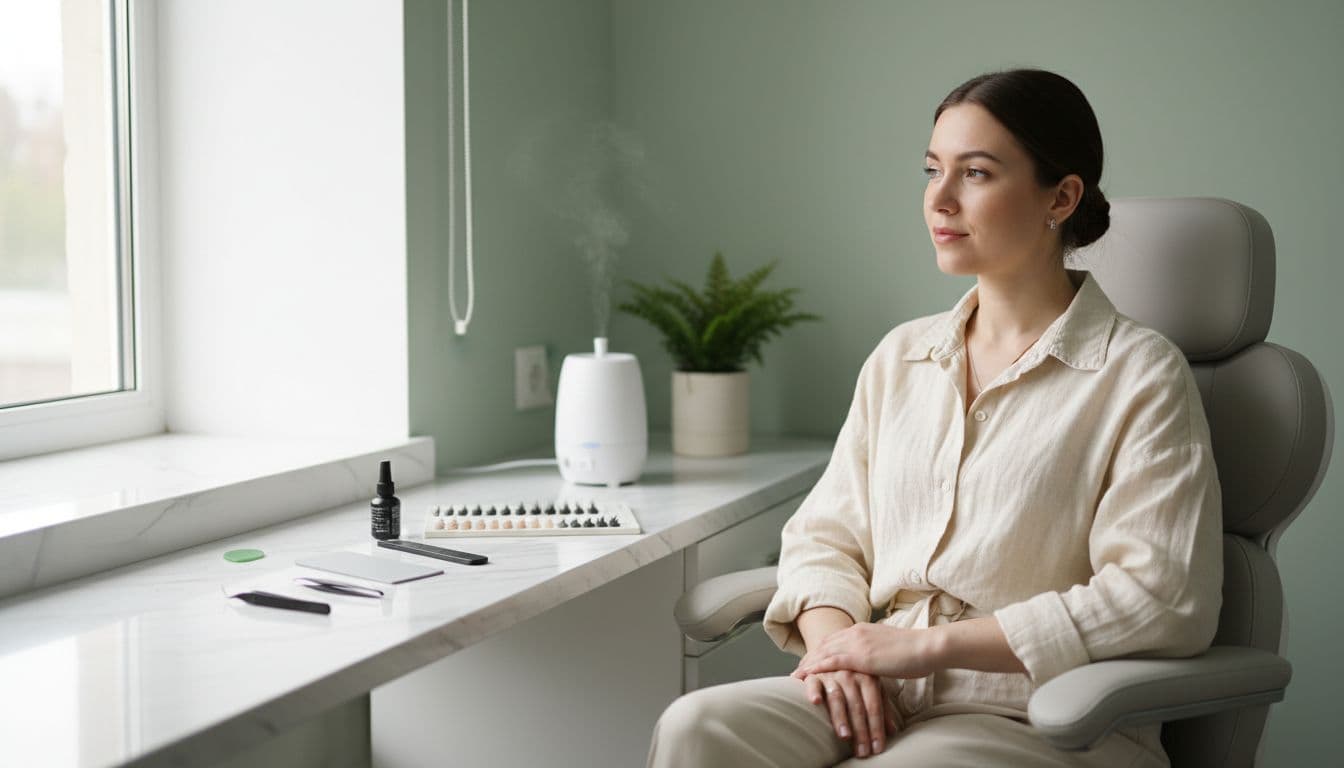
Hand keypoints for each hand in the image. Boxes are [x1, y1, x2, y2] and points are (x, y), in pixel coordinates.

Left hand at [792, 622, 938, 680]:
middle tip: (797, 669)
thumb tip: (874, 660)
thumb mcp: (889, 648)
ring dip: (808, 664)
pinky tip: (806, 676)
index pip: (835, 639)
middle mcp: (855, 632)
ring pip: (824, 652)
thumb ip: (877, 651)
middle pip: (825, 644)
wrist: (927, 647)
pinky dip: (816, 669)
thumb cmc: (915, 652)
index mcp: (863, 629)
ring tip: (796, 675)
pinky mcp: (859, 656)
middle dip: (810, 656)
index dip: (821, 649)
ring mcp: (856, 643)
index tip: (811, 659)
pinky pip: (830, 662)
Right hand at [800, 669, 897, 758]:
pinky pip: (813, 683)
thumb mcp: (872, 687)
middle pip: (857, 706)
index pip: (874, 706)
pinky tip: (816, 702)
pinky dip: (814, 691)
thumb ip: (882, 707)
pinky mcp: (813, 674)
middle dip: (861, 730)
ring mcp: (831, 673)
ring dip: (841, 717)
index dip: (876, 728)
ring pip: (837, 697)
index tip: (877, 748)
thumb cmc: (854, 676)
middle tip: (863, 751)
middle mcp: (850, 674)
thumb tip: (892, 731)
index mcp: (867, 677)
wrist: (832, 654)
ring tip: (845, 736)